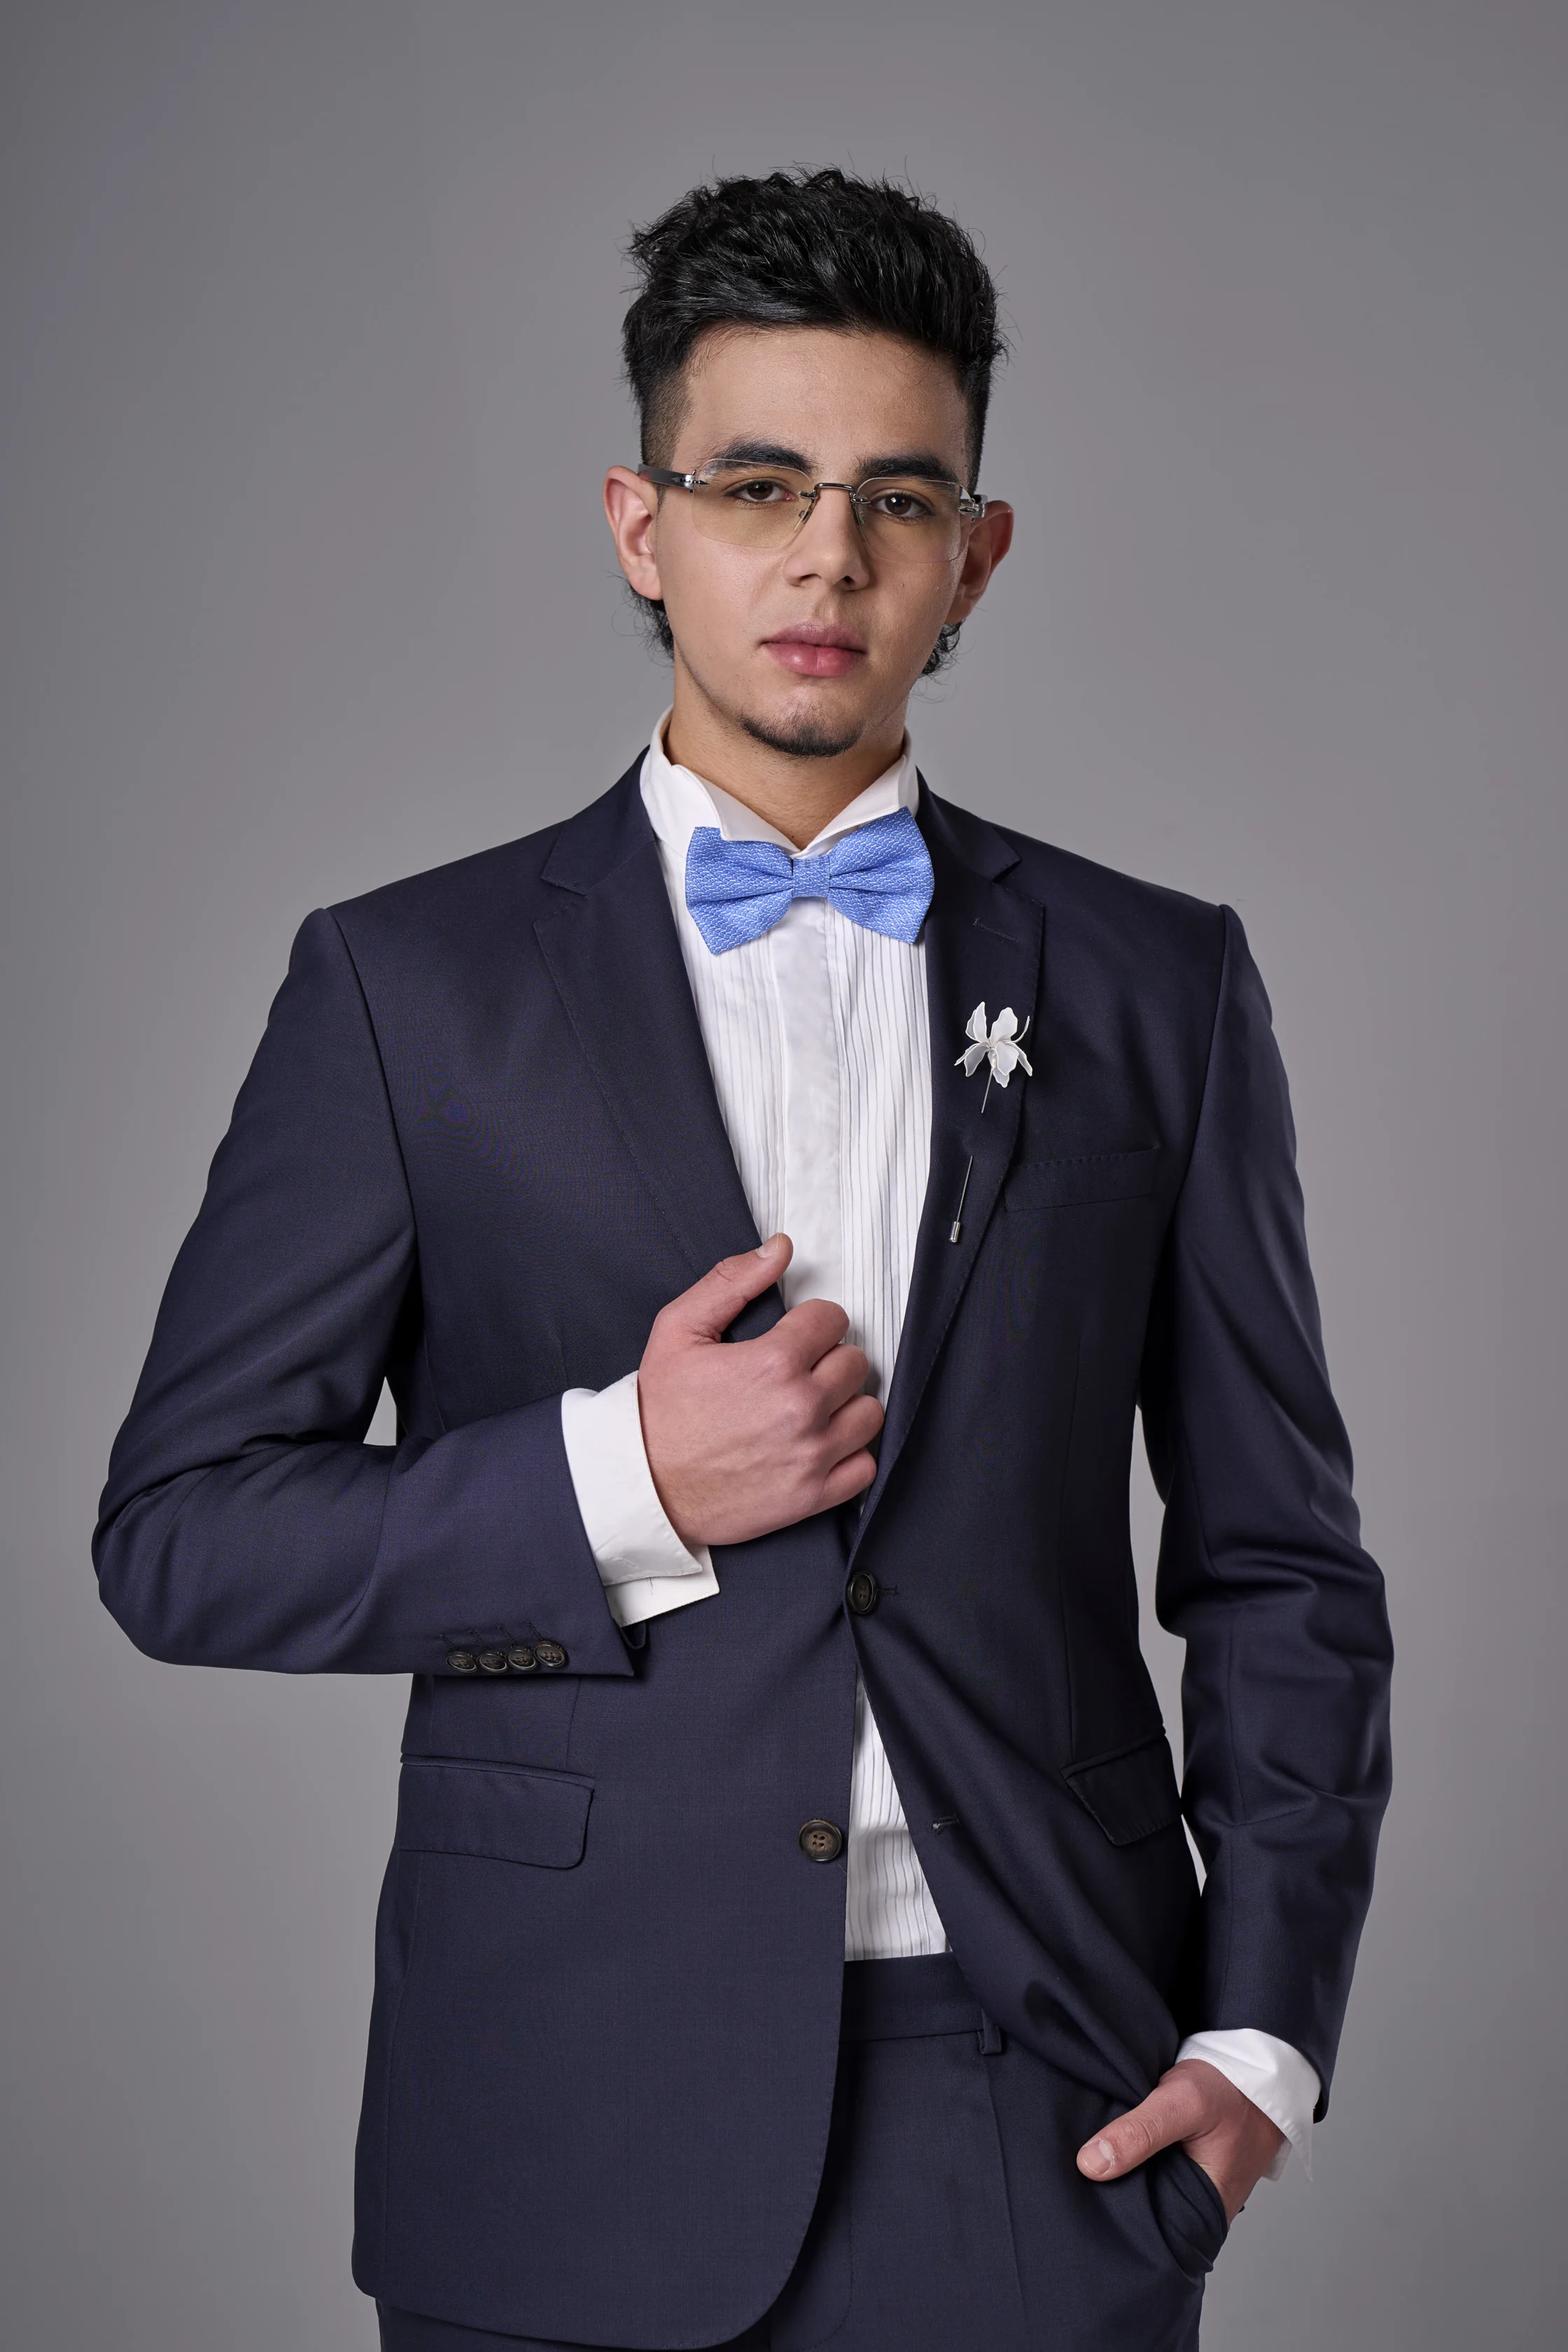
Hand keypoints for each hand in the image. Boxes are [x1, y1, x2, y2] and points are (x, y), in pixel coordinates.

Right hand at [638, 1234, 883, 1548]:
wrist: (645, 1485)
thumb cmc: (660, 1411)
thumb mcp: (679, 1330)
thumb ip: (731, 1281)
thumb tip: (779, 1249)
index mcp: (773, 1361)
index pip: (832, 1319)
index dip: (811, 1323)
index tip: (794, 1337)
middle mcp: (801, 1406)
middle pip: (855, 1362)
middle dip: (829, 1360)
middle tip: (800, 1372)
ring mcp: (812, 1454)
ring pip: (869, 1412)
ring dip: (846, 1406)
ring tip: (815, 1408)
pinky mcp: (814, 1494)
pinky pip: (865, 1467)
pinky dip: (851, 1455)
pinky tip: (823, 1445)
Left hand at [1075, 2059, 1284, 2224]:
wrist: (1259, 2067)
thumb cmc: (1231, 2089)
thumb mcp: (1183, 2103)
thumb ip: (1140, 2132)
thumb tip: (1090, 2165)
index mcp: (1206, 2212)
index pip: (1150, 2234)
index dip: (1114, 2219)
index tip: (1078, 2200)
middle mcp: (1201, 2208)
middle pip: (1145, 2212)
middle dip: (1113, 2196)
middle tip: (1072, 2179)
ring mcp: (1196, 2187)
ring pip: (1148, 2189)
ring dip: (1124, 2173)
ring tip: (1086, 2162)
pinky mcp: (1189, 2166)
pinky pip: (1155, 2170)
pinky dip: (1136, 2158)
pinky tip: (1112, 2146)